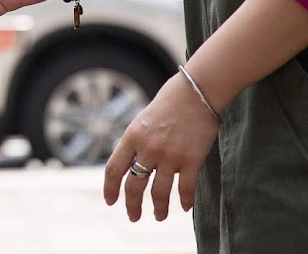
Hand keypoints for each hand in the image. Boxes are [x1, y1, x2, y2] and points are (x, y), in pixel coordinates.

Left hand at [102, 72, 219, 222]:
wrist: (198, 90)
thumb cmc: (171, 101)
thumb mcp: (144, 119)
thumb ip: (138, 142)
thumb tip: (134, 165)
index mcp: (132, 136)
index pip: (114, 169)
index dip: (110, 189)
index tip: (110, 202)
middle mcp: (148, 148)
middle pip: (134, 186)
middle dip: (132, 206)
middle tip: (133, 217)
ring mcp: (170, 156)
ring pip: (159, 193)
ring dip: (159, 208)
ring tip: (159, 215)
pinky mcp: (192, 160)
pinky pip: (186, 189)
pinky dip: (185, 201)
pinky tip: (185, 207)